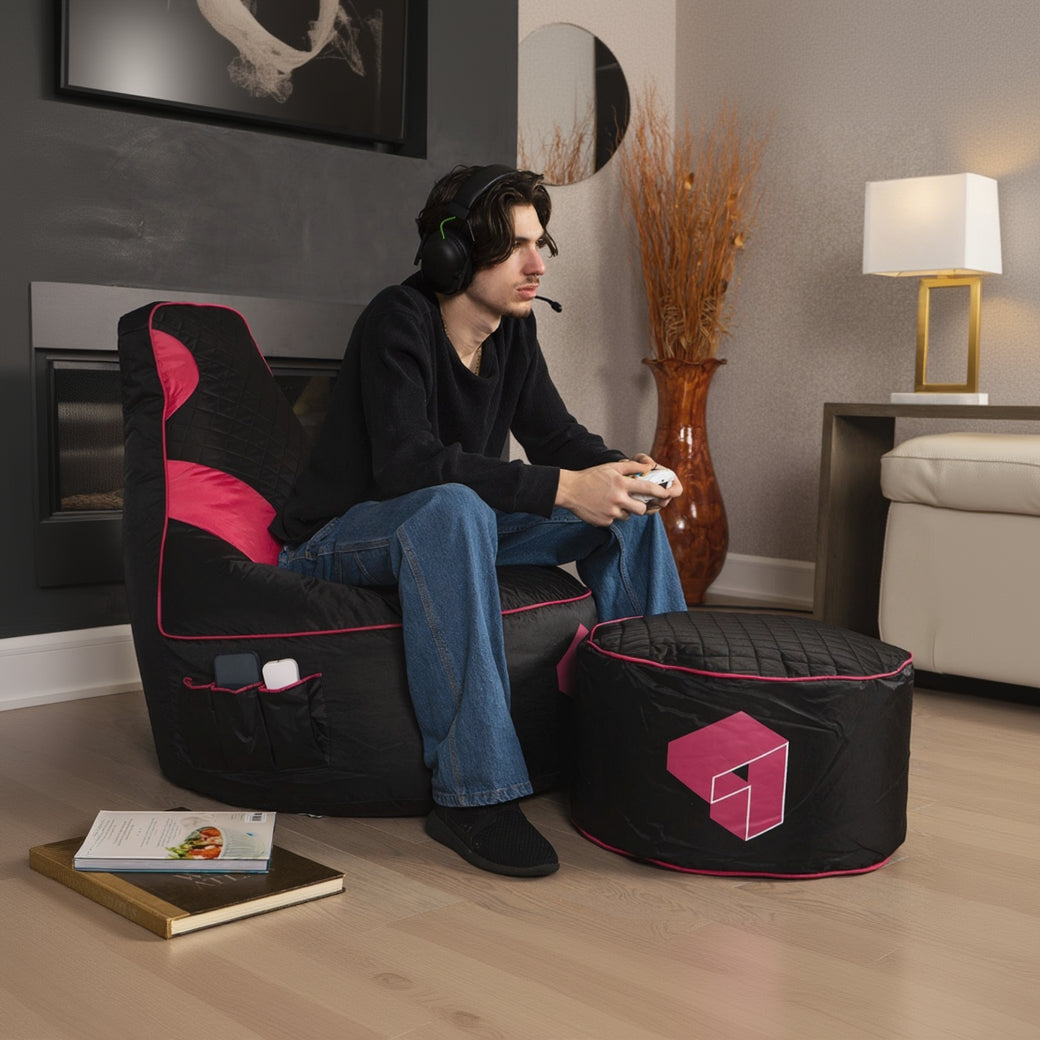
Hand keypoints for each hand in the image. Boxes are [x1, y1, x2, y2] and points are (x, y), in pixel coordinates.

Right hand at [556, 457, 681, 526]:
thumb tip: (649, 467)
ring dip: (624, 511)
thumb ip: (631, 467)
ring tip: (611, 502)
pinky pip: (614, 521)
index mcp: (622, 484)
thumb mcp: (611, 467)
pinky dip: (611, 515)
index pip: (648, 489)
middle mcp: (618, 499)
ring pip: (627, 516)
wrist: (569, 490)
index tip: (666, 494)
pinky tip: (601, 507)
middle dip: (641, 507)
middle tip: (634, 502)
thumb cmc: (590, 477)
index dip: (660, 492)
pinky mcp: (604, 522)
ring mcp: (611, 512)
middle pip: (641, 509)